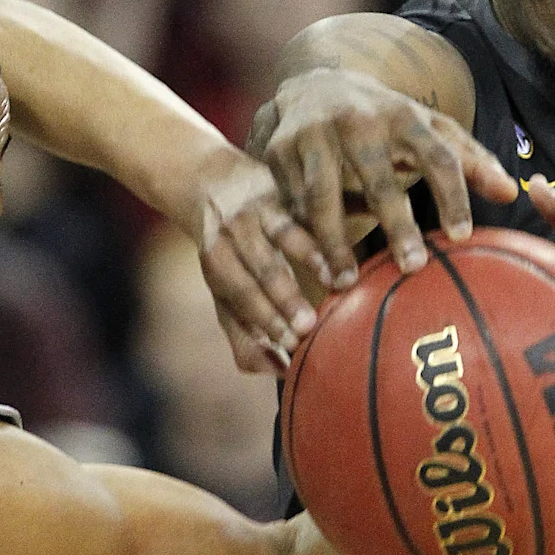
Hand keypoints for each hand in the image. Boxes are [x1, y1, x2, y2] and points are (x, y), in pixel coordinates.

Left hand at [192, 150, 334, 374]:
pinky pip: (303, 212)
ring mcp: (256, 210)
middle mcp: (233, 236)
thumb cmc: (225, 256)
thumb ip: (245, 337)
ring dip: (310, 263)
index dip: (266, 320)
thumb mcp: (223, 296)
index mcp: (218, 264)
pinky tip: (346, 247)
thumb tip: (279, 371)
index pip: (241, 295)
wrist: (209, 184)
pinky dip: (323, 233)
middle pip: (261, 269)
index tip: (293, 345)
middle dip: (285, 300)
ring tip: (338, 286)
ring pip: (284, 238)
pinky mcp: (278, 189)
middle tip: (310, 327)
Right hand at [256, 68, 517, 288]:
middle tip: (414, 268)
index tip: (463, 236)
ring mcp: (314, 134)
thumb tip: (512, 193)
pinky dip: (303, 236)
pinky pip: (292, 202)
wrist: (311, 84)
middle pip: (379, 178)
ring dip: (334, 242)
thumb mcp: (427, 129)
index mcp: (404, 114)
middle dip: (396, 224)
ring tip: (345, 282)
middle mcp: (358, 120)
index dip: (452, 195)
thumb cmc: (383, 119)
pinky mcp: (279, 151)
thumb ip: (470, 159)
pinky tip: (313, 266)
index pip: (437, 155)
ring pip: (323, 196)